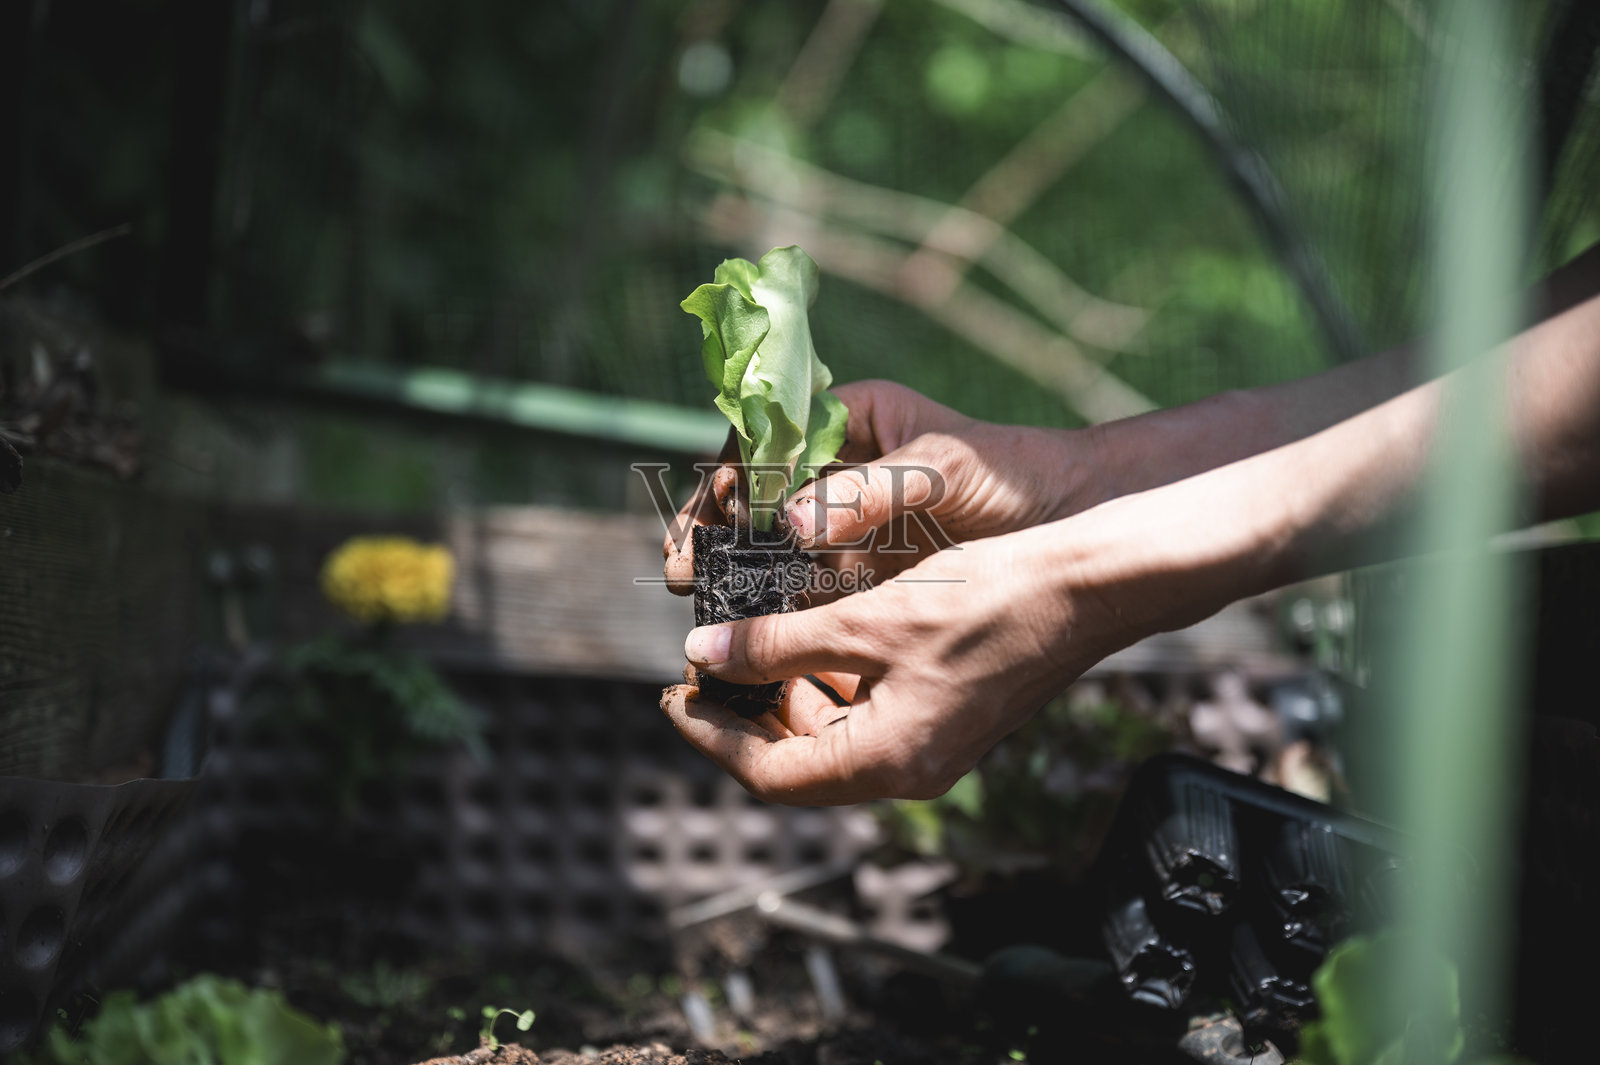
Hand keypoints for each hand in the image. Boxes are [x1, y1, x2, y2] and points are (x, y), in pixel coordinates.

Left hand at [659, 520, 1146, 804]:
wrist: (1084, 586)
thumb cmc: (984, 599)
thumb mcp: (866, 619)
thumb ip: (778, 644)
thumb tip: (706, 658)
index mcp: (887, 761)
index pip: (771, 773)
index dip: (712, 736)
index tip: (671, 695)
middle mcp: (909, 770)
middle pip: (798, 764)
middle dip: (745, 717)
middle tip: (705, 668)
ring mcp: (932, 747)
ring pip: (831, 738)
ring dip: (785, 698)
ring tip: (749, 646)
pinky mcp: (947, 718)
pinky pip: (867, 717)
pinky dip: (828, 685)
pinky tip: (810, 638)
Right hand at [662, 380, 1088, 592]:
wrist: (1073, 522)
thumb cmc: (1013, 473)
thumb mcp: (944, 470)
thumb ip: (870, 495)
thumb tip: (792, 525)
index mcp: (847, 421)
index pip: (766, 437)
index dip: (729, 472)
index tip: (712, 511)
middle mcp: (836, 471)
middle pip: (752, 494)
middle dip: (711, 526)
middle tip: (681, 567)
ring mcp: (844, 525)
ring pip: (766, 544)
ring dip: (728, 568)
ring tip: (693, 595)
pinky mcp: (858, 574)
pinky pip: (800, 586)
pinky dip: (769, 604)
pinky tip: (745, 627)